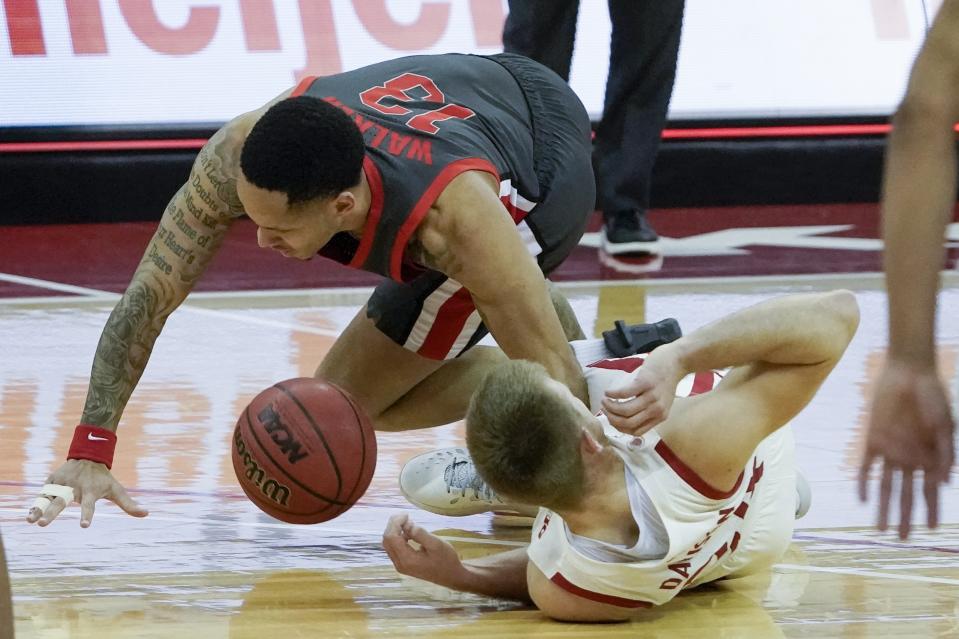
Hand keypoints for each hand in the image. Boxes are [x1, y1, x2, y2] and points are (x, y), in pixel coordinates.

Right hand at [26, 459, 147, 527]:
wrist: (88, 456)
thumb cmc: (103, 478)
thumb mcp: (116, 489)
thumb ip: (128, 504)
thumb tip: (147, 514)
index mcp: (90, 491)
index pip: (89, 505)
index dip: (87, 515)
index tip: (85, 525)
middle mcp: (74, 488)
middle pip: (62, 502)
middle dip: (52, 513)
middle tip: (43, 524)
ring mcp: (62, 484)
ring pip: (48, 498)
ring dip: (38, 509)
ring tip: (31, 521)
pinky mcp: (52, 481)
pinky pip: (42, 494)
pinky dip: (35, 504)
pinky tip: (29, 515)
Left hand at [382, 514, 463, 587]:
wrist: (451, 576)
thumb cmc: (446, 560)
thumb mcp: (436, 544)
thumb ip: (420, 534)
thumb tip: (407, 525)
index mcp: (407, 559)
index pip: (391, 537)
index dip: (395, 523)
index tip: (407, 515)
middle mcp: (400, 564)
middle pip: (387, 540)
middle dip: (393, 525)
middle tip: (406, 516)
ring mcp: (400, 565)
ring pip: (389, 544)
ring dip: (395, 531)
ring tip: (408, 522)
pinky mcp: (403, 564)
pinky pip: (394, 548)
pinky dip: (398, 537)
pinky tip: (408, 533)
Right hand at [601, 348, 684, 434]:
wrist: (677, 361)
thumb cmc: (666, 380)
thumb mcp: (662, 401)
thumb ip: (648, 411)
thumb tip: (625, 417)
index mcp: (660, 416)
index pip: (636, 431)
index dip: (620, 428)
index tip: (611, 420)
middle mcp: (657, 409)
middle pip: (628, 423)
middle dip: (611, 419)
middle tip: (604, 410)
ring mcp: (651, 396)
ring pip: (625, 410)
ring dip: (610, 407)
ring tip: (604, 401)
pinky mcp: (645, 382)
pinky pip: (624, 393)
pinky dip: (612, 394)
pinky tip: (608, 392)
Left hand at [859, 360, 954, 538]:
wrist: (910, 372)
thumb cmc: (934, 397)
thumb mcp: (946, 426)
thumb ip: (946, 454)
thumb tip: (944, 483)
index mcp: (929, 457)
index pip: (930, 491)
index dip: (931, 509)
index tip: (932, 529)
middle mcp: (909, 457)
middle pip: (906, 494)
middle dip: (906, 516)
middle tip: (903, 538)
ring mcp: (890, 449)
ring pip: (886, 486)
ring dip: (883, 507)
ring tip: (881, 528)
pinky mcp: (873, 438)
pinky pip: (867, 466)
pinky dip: (864, 482)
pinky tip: (863, 499)